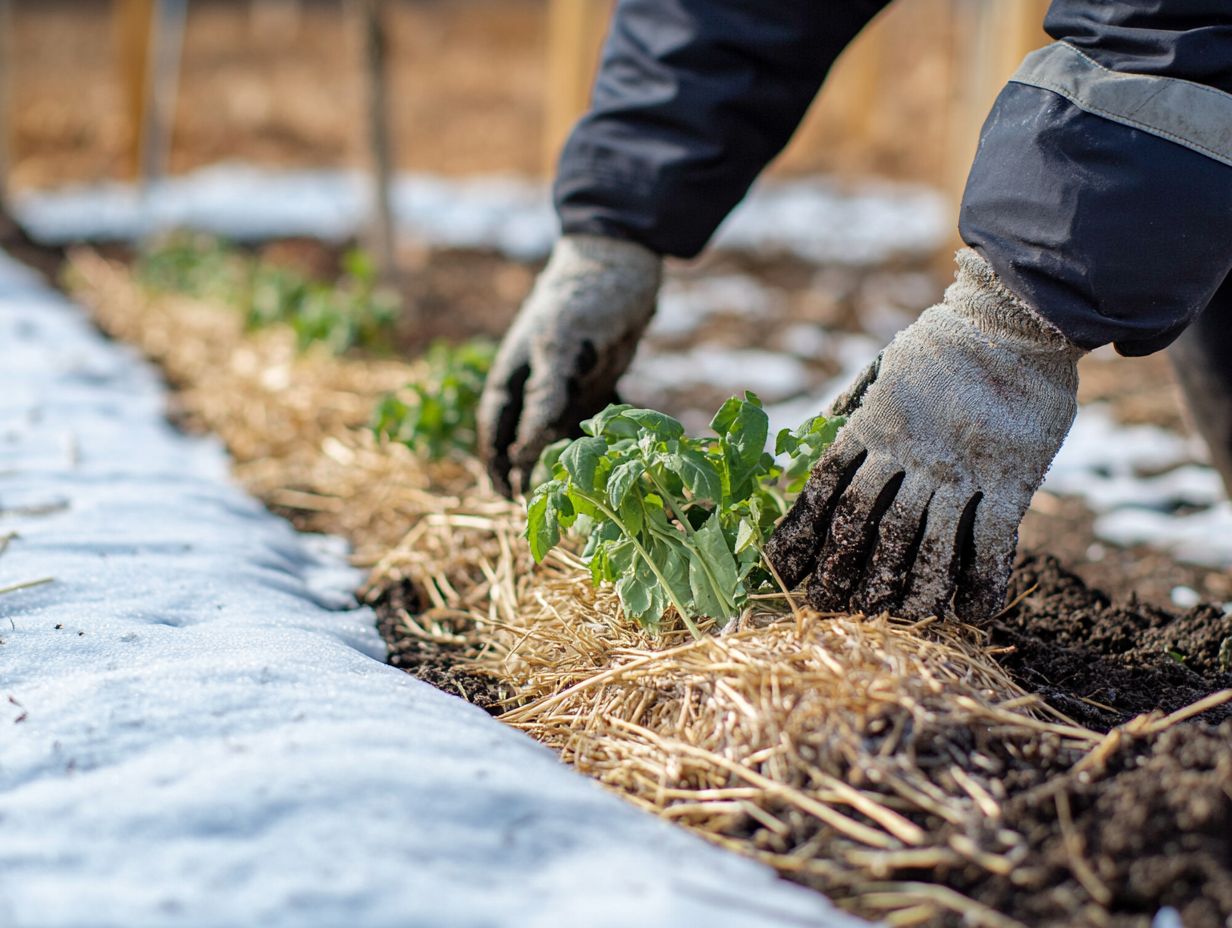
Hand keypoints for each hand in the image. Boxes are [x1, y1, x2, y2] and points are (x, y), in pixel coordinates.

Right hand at [478, 235, 660, 496]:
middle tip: (541, 508)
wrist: (621, 264)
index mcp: (512, 376)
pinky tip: (616, 463)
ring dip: (567, 462)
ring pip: (560, 435)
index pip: (494, 429)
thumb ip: (545, 397)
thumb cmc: (581, 299)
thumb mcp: (559, 345)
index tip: (505, 498)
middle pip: (524, 438)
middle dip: (529, 472)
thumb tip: (526, 451)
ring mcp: (566, 387)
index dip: (495, 464)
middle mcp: (535, 386)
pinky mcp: (596, 384)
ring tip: (579, 495)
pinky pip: (595, 423)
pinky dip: (601, 441)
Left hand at [766, 249, 1084, 621]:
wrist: (1012, 320)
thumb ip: (845, 410)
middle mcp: (910, 455)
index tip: (786, 571)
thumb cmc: (941, 347)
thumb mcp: (879, 371)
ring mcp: (960, 469)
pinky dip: (981, 581)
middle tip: (832, 607)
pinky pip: (992, 541)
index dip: (803, 535)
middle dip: (847, 572)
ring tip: (897, 621)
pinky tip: (972, 615)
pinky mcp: (1010, 477)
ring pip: (926, 544)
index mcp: (873, 428)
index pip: (826, 490)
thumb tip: (805, 439)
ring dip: (910, 589)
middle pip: (869, 526)